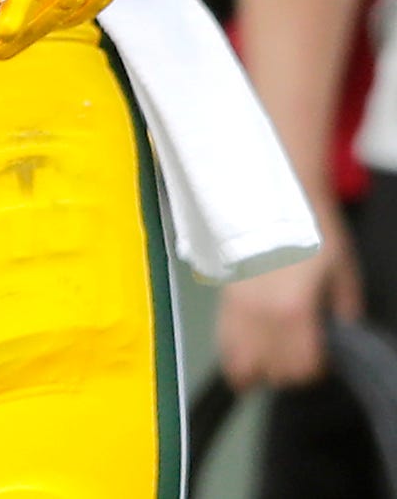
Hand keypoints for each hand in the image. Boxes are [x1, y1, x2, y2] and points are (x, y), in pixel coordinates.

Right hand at [218, 215, 360, 388]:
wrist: (267, 196)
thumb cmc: (309, 230)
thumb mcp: (343, 268)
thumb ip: (346, 306)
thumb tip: (343, 330)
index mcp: (295, 311)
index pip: (301, 366)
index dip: (314, 371)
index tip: (321, 360)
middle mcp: (261, 315)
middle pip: (269, 368)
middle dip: (284, 373)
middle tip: (297, 361)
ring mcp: (237, 307)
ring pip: (238, 358)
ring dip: (253, 368)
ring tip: (265, 366)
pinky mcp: (222, 296)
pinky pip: (223, 336)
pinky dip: (232, 350)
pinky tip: (243, 351)